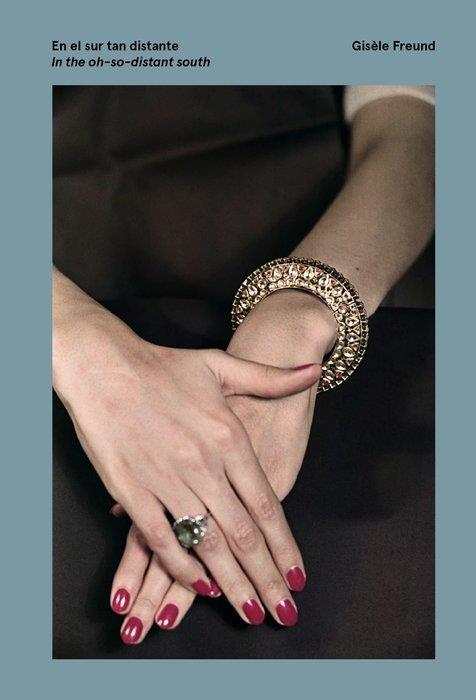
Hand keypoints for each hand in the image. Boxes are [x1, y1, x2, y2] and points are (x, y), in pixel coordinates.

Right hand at [54, 297, 321, 629]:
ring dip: (232, 583)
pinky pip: (161, 540)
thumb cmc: (162, 366)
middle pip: (243, 534)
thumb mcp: (222, 366)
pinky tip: (200, 587)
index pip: (266, 505)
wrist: (105, 365)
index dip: (284, 546)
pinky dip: (182, 567)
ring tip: (251, 611)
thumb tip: (313, 371)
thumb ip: (271, 377)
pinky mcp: (132, 491)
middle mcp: (203, 465)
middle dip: (266, 578)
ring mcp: (167, 481)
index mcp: (229, 438)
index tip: (297, 577)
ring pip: (207, 544)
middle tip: (283, 612)